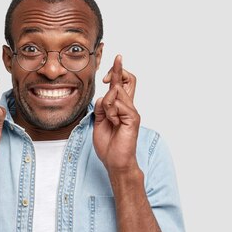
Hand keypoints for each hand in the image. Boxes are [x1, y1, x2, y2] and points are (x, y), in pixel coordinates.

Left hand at [93, 55, 140, 173]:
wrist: (115, 161)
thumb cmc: (108, 144)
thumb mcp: (99, 121)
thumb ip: (101, 107)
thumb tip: (102, 96)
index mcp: (121, 107)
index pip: (122, 83)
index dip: (116, 72)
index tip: (107, 69)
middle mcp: (129, 106)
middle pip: (128, 79)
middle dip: (116, 71)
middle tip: (105, 76)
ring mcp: (132, 111)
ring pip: (116, 92)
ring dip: (107, 103)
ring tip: (109, 119)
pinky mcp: (133, 118)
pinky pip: (118, 104)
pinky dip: (111, 112)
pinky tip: (114, 122)